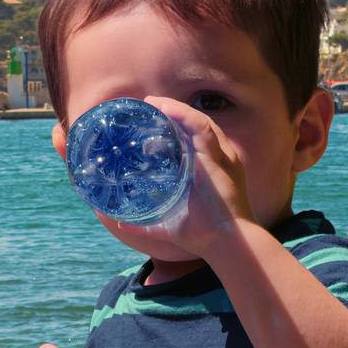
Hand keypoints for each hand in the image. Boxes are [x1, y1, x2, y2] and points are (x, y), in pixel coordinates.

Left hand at [110, 95, 253, 260]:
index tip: (149, 122)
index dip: (172, 125)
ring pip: (197, 121)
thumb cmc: (202, 236)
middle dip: (171, 112)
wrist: (225, 243)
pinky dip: (184, 115)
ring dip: (174, 108)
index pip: (190, 137)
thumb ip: (145, 223)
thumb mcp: (168, 225)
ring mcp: (219, 156)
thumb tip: (122, 222)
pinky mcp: (219, 159)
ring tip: (152, 103)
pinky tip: (166, 108)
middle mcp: (216, 158)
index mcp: (207, 168)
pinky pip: (201, 128)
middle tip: (147, 107)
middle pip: (193, 124)